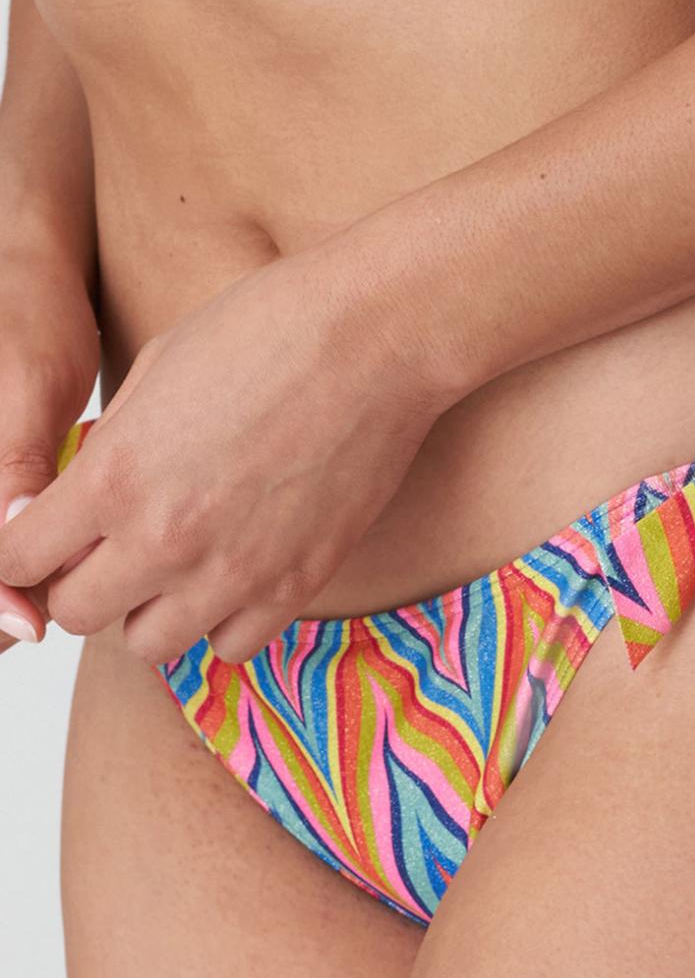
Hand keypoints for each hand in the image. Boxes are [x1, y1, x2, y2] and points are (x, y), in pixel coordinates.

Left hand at [0, 236, 453, 664]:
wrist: (376, 339)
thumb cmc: (268, 330)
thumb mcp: (154, 373)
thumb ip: (108, 452)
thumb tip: (80, 499)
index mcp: (114, 476)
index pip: (19, 560)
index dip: (24, 548)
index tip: (44, 535)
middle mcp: (165, 539)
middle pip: (76, 612)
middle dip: (81, 581)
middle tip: (109, 547)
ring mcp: (234, 573)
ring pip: (149, 645)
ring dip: (148, 610)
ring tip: (174, 567)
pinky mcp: (295, 586)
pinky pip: (230, 647)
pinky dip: (220, 622)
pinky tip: (231, 576)